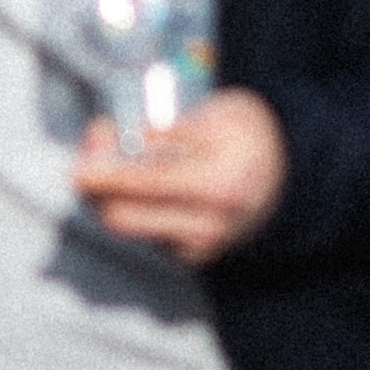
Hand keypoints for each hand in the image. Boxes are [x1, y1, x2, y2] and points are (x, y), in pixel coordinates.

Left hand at [73, 92, 286, 265]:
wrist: (290, 176)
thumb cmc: (248, 135)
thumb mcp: (217, 114)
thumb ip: (169, 129)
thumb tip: (125, 140)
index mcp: (218, 186)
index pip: (144, 183)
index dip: (103, 173)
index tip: (78, 166)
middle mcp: (209, 225)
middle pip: (123, 217)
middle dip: (95, 188)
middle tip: (91, 152)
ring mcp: (202, 245)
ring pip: (129, 228)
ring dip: (107, 196)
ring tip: (109, 160)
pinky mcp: (194, 255)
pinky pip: (145, 234)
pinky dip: (131, 208)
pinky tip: (133, 183)